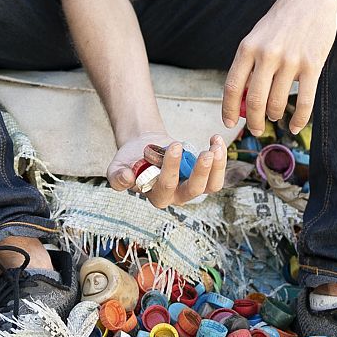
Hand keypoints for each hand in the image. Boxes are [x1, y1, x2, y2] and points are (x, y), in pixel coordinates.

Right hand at [109, 133, 228, 207]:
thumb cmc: (130, 160)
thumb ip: (117, 176)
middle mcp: (177, 196)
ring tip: (216, 146)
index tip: (174, 145)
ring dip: (217, 167)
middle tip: (205, 153)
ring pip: (211, 186)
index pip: (166, 186)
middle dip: (201, 171)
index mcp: (156, 196)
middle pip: (193, 190)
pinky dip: (220, 159)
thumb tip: (127, 177)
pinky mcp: (203, 177)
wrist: (143, 148)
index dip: (172, 168)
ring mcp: (192, 187)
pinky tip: (216, 140)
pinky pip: (216, 174)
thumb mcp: (116, 167)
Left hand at [222, 0, 336, 136]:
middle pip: (254, 101)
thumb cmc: (282, 20)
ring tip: (276, 117)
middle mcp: (267, 54)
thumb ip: (250, 65)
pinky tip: (294, 127)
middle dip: (253, 121)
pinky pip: (304, 102)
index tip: (228, 123)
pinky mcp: (312, 65)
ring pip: (278, 104)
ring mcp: (290, 60)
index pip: (232, 86)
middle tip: (256, 129)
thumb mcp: (258, 36)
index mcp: (248, 47)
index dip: (228, 109)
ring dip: (275, 116)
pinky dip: (299, 120)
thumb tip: (243, 101)